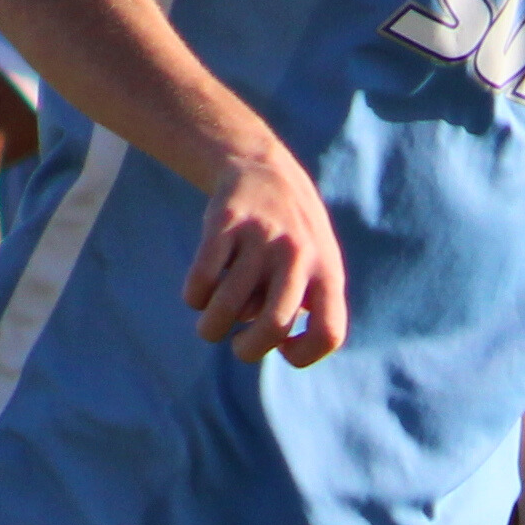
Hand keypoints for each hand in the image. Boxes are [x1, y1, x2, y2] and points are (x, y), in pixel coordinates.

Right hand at [183, 139, 350, 362]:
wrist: (265, 170)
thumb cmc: (291, 240)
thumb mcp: (318, 267)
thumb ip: (309, 308)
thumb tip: (275, 344)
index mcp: (328, 272)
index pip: (329, 333)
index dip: (303, 355)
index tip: (283, 347)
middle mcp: (299, 255)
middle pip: (274, 326)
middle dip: (248, 351)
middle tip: (239, 347)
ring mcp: (262, 238)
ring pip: (228, 308)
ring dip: (211, 328)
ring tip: (211, 325)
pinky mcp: (226, 223)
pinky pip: (202, 280)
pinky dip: (195, 298)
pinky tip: (200, 294)